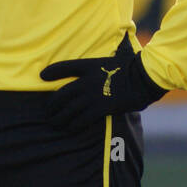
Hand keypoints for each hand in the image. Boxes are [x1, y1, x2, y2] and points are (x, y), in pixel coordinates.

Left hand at [38, 35, 167, 130]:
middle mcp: (88, 81)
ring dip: (59, 118)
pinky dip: (73, 124)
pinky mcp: (101, 108)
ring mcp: (94, 95)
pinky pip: (82, 119)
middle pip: (62, 95)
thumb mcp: (112, 59)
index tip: (42, 76)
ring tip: (54, 122)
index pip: (65, 67)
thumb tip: (96, 68)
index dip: (52, 72)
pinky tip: (69, 127)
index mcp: (89, 66)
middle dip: (52, 105)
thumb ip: (100, 65)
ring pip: (69, 110)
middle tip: (46, 112)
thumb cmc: (131, 67)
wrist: (144, 77)